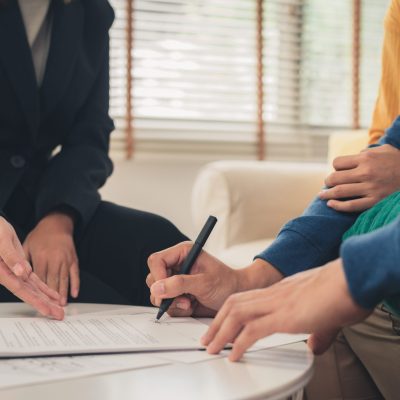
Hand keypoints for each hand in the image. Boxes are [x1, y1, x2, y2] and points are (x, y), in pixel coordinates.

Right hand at [0, 217, 63, 318]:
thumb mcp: (1, 242)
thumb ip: (10, 258)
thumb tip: (22, 272)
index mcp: (3, 273)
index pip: (22, 290)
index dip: (36, 301)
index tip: (48, 310)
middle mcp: (10, 276)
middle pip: (30, 294)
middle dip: (45, 304)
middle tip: (59, 315)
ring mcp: (16, 273)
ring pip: (34, 289)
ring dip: (47, 298)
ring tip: (59, 308)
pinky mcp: (21, 267)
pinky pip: (34, 281)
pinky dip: (44, 287)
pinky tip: (53, 295)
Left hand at [23, 212, 78, 304]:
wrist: (57, 224)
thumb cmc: (40, 235)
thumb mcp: (27, 245)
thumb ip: (22, 259)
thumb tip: (21, 274)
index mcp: (41, 256)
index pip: (39, 278)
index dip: (38, 291)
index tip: (38, 301)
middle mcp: (55, 258)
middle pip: (53, 281)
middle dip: (52, 296)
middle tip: (52, 309)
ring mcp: (66, 259)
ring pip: (64, 279)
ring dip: (63, 293)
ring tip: (62, 305)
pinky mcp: (73, 259)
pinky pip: (75, 273)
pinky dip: (75, 284)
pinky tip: (74, 293)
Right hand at [147, 242, 281, 316]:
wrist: (237, 296)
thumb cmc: (226, 283)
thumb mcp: (204, 282)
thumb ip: (180, 284)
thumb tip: (156, 288)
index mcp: (182, 253)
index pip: (156, 261)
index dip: (157, 275)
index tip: (165, 290)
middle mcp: (176, 266)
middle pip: (153, 279)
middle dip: (166, 293)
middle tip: (184, 300)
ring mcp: (175, 281)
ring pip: (157, 294)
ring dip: (172, 303)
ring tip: (190, 303)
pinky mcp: (177, 295)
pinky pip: (166, 304)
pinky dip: (177, 309)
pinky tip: (191, 306)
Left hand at [202, 259, 370, 360]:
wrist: (352, 279)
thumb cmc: (342, 291)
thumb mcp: (325, 313)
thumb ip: (316, 329)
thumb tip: (315, 345)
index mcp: (280, 291)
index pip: (247, 299)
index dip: (230, 312)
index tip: (222, 326)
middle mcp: (274, 294)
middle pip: (234, 304)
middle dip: (217, 322)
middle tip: (207, 338)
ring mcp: (277, 303)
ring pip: (237, 314)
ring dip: (221, 332)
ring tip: (211, 348)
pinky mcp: (285, 316)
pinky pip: (253, 330)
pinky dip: (239, 343)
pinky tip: (233, 355)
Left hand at [319, 144, 399, 211]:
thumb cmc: (399, 161)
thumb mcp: (384, 150)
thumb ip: (366, 153)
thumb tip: (353, 157)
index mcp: (366, 158)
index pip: (337, 163)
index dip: (336, 167)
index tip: (338, 171)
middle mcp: (366, 173)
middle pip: (334, 177)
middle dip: (328, 181)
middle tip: (328, 184)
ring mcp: (370, 188)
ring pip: (339, 191)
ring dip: (327, 194)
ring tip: (322, 195)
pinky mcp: (375, 201)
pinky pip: (351, 206)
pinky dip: (338, 206)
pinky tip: (331, 205)